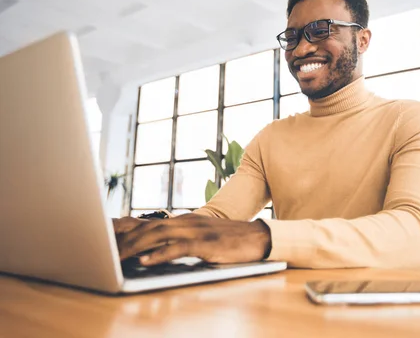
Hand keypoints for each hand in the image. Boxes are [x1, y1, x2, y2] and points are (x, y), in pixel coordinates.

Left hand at [116, 213, 271, 265]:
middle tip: (101, 251)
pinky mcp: (205, 243)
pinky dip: (160, 254)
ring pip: (158, 235)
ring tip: (116, 258)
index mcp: (182, 221)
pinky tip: (146, 261)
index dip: (122, 229)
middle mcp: (185, 222)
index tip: (102, 238)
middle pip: (146, 228)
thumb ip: (177, 241)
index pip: (146, 222)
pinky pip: (178, 248)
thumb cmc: (227, 240)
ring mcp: (195, 231)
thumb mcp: (199, 237)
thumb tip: (152, 252)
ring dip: (134, 247)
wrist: (256, 236)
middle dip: (122, 240)